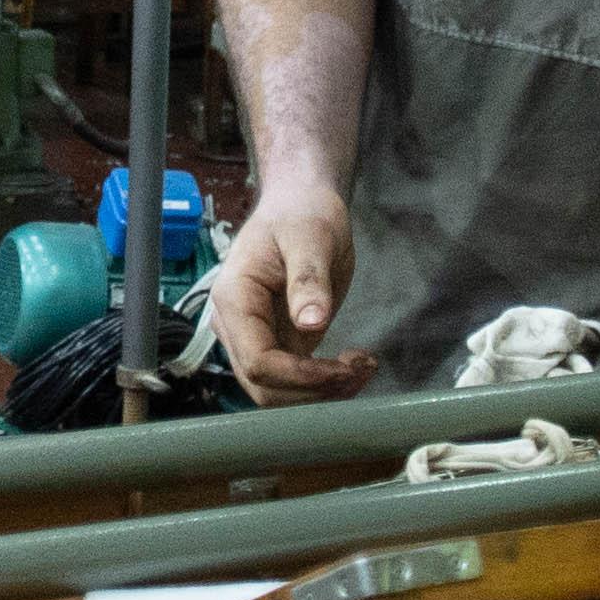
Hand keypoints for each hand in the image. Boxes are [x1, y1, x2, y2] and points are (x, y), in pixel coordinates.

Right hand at [210, 180, 378, 401]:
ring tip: (363, 368)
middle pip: (263, 386)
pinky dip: (325, 383)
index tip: (344, 369)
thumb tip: (311, 324)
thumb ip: (309, 279)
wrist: (301, 207)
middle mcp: (236, 325)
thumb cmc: (302, 215)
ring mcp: (254, 337)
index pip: (257, 361)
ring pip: (277, 392)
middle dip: (313, 391)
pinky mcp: (278, 343)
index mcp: (235, 298)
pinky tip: (355, 365)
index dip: (300, 376)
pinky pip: (294, 380)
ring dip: (321, 393)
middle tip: (361, 370)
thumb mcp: (311, 238)